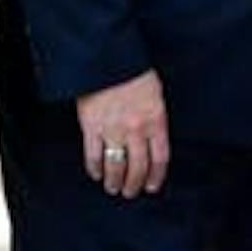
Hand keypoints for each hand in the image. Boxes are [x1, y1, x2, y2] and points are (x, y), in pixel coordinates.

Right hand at [79, 72, 169, 199]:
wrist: (109, 57)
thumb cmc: (134, 71)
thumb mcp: (155, 93)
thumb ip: (154, 117)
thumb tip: (153, 138)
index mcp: (155, 120)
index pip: (160, 158)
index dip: (156, 176)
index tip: (152, 186)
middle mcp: (136, 129)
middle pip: (138, 167)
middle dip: (134, 184)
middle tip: (131, 192)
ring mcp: (113, 130)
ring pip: (116, 166)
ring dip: (115, 181)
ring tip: (114, 188)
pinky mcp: (91, 127)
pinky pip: (93, 155)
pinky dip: (94, 168)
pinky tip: (96, 174)